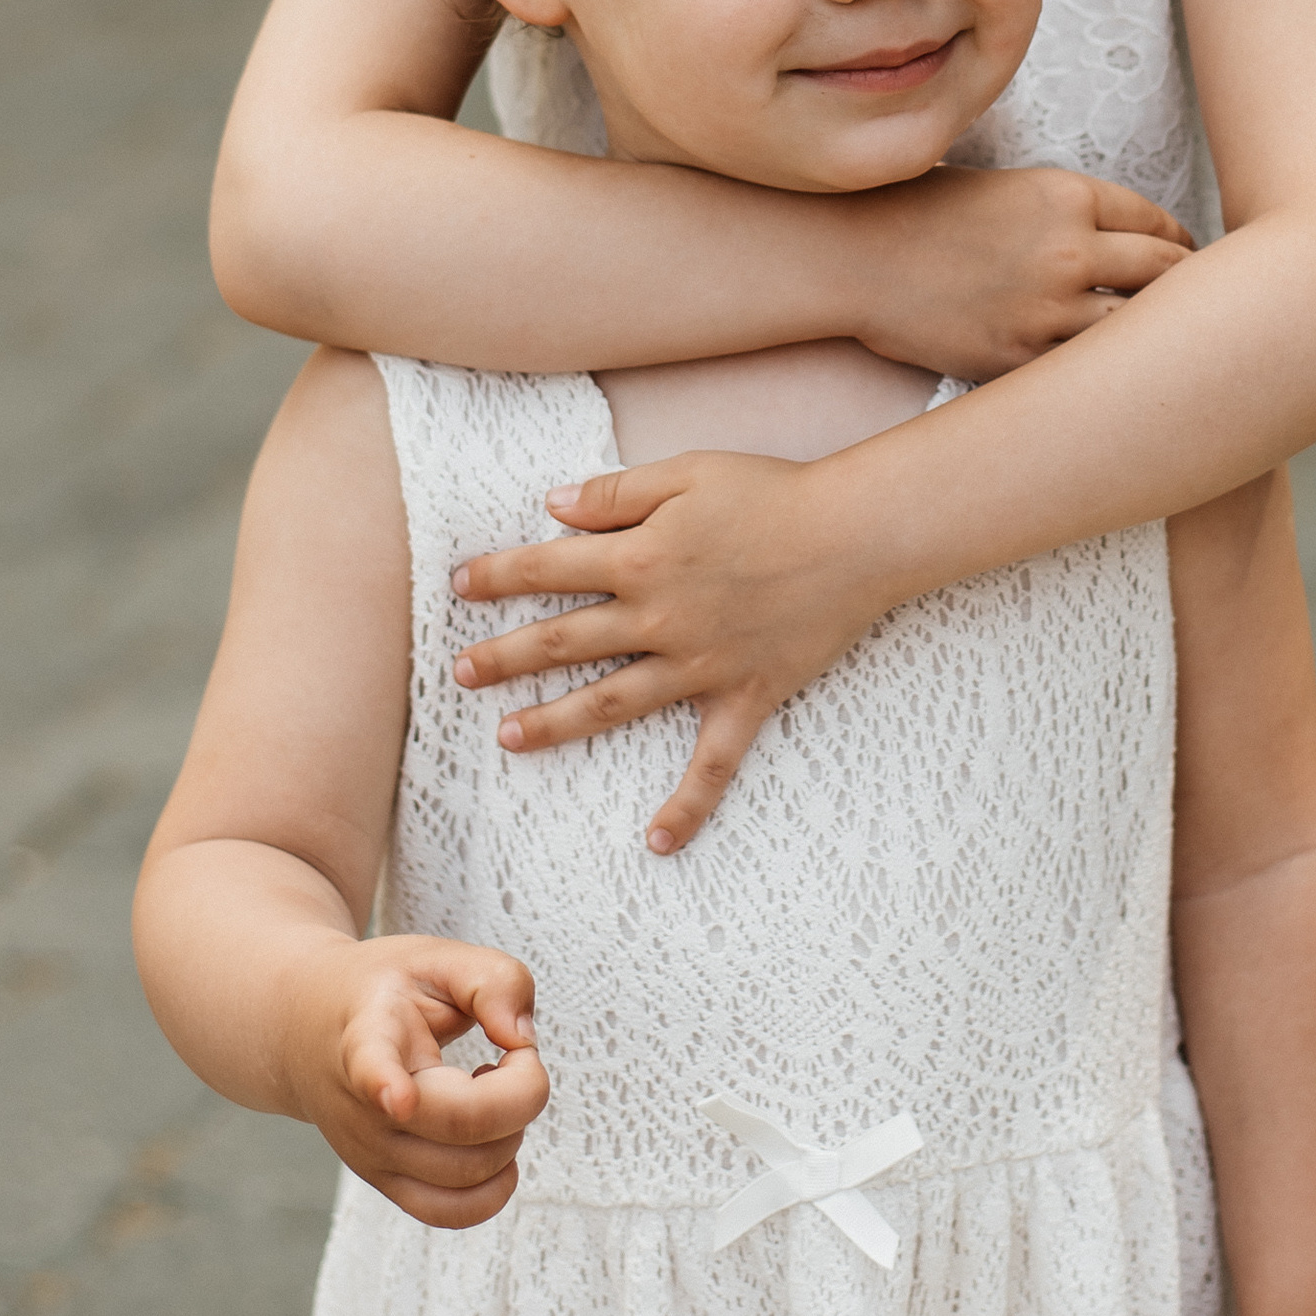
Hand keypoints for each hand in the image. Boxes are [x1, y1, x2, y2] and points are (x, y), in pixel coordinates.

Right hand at [279, 933, 548, 1227]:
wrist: (307, 1028)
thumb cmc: (382, 992)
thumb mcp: (436, 956)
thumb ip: (493, 980)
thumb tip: (522, 1039)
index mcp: (368, 1039)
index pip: (371, 1070)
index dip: (386, 1084)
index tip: (397, 1096)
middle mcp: (364, 1108)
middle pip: (462, 1129)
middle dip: (521, 1090)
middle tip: (514, 1054)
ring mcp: (371, 1155)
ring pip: (468, 1176)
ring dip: (511, 1132)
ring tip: (494, 1089)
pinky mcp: (386, 1183)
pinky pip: (452, 1212)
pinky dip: (495, 1184)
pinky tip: (493, 1136)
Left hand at [453, 454, 894, 854]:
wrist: (855, 535)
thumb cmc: (772, 492)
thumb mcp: (685, 472)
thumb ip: (615, 493)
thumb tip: (552, 508)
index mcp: (638, 559)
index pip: (548, 569)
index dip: (499, 575)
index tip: (460, 585)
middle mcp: (658, 620)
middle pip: (564, 642)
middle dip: (505, 657)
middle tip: (460, 674)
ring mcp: (699, 667)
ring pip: (612, 703)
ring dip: (556, 722)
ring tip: (508, 738)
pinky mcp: (744, 697)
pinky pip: (713, 764)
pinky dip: (688, 806)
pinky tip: (658, 843)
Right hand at [858, 166, 1189, 379]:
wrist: (857, 254)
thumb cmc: (926, 214)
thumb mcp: (1010, 191)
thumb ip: (1072, 214)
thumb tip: (1131, 245)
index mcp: (1068, 196)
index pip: (1158, 223)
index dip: (1180, 246)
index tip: (1185, 262)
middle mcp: (1069, 249)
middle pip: (1166, 275)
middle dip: (1188, 291)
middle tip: (1196, 309)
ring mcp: (1047, 308)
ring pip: (1137, 330)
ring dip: (1153, 339)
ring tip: (1162, 349)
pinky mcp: (1021, 356)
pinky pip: (1085, 371)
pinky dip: (1103, 373)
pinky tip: (1110, 377)